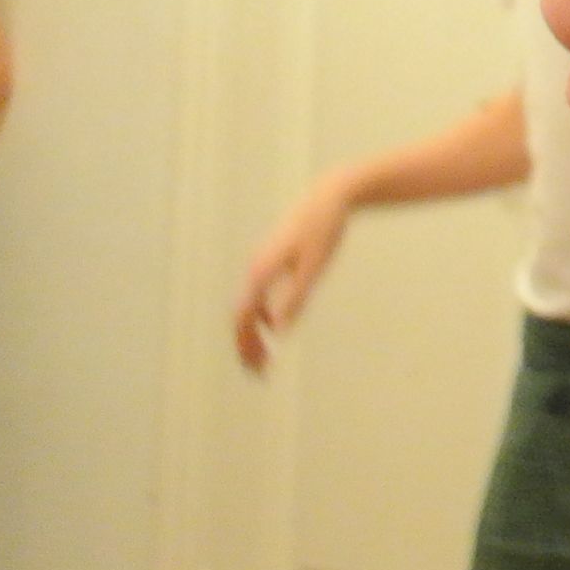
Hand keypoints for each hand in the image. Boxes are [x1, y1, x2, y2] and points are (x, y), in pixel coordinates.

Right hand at [233, 179, 353, 371]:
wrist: (329, 196)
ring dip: (252, 335)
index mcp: (261, 272)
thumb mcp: (313, 267)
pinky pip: (256, 296)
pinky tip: (272, 328)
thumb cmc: (324, 230)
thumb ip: (296, 298)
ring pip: (247, 307)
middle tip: (260, 374)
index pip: (242, 319)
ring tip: (265, 359)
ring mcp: (261, 264)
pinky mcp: (271, 261)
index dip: (246, 347)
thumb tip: (277, 331)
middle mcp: (255, 269)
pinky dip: (260, 317)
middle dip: (247, 347)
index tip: (258, 370)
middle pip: (240, 317)